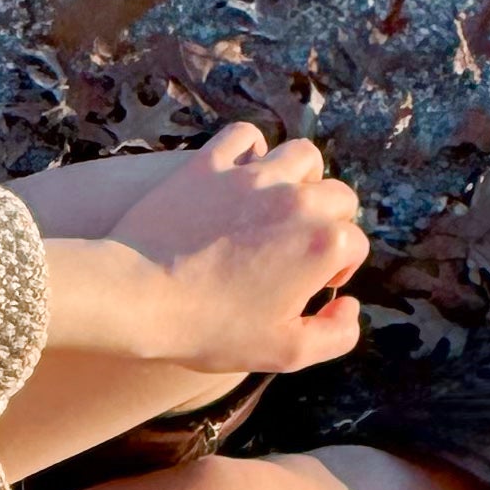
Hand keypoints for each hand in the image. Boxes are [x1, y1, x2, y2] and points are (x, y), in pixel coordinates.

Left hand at [35, 121, 368, 374]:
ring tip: (280, 205)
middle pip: (338, 198)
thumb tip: (350, 306)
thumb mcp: (285, 353)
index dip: (336, 270)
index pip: (353, 247)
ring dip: (301, 178)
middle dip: (328, 223)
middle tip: (297, 250)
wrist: (136, 298)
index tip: (309, 286)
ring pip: (302, 156)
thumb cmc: (209, 330)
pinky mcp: (210, 163)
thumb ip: (336, 334)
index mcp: (324, 244)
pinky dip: (249, 150)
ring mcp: (253, 176)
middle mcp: (297, 201)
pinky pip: (245, 137)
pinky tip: (240, 175)